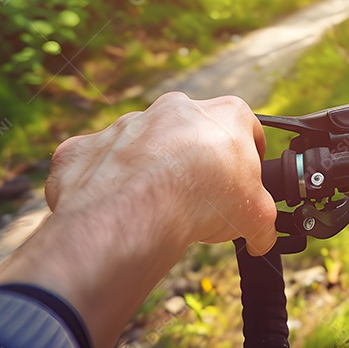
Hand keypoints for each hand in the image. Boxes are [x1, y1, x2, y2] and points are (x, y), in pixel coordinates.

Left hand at [0, 92, 275, 347]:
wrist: (137, 209)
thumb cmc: (206, 199)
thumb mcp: (257, 216)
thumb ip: (263, 222)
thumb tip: (262, 239)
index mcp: (225, 114)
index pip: (246, 126)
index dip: (248, 154)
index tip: (244, 177)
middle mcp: (175, 109)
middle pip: (191, 132)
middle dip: (195, 161)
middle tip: (199, 198)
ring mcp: (126, 125)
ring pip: (141, 145)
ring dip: (148, 171)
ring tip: (155, 210)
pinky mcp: (85, 148)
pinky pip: (95, 164)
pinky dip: (102, 185)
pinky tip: (113, 214)